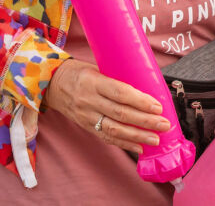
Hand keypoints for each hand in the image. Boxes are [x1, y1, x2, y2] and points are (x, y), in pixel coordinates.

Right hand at [44, 59, 171, 154]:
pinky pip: (106, 137)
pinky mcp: (86, 127)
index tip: (158, 106)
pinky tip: (139, 148)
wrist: (50, 84)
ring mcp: (86, 116)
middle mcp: (89, 100)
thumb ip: (117, 78)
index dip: (140, 101)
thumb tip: (146, 86)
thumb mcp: (96, 68)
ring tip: (155, 139)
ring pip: (114, 129)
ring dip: (137, 136)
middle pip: (120, 114)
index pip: (120, 93)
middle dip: (145, 121)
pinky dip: (124, 144)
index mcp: (93, 81)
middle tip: (163, 124)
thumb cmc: (78, 72)